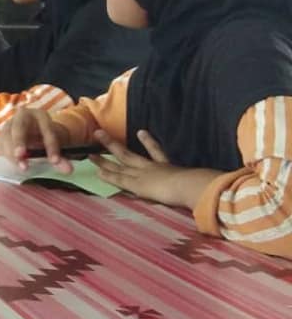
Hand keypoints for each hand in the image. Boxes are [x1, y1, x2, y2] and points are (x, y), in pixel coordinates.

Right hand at [0, 108, 72, 172]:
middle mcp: (22, 116)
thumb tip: (68, 170)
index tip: (54, 161)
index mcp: (40, 115)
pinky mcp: (1, 135)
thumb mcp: (55, 144)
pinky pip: (1, 145)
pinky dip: (6, 156)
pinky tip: (15, 164)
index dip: (51, 146)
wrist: (32, 131)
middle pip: (18, 127)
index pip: (46, 129)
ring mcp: (9, 125)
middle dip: (19, 141)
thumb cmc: (44, 137)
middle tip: (21, 155)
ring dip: (11, 153)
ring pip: (6, 137)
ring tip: (23, 167)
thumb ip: (61, 158)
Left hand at [88, 130, 218, 208]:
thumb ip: (211, 183)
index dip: (149, 143)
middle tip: (99, 133)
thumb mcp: (207, 182)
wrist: (196, 186)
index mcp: (170, 168)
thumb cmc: (204, 186)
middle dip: (114, 145)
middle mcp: (154, 168)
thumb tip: (229, 186)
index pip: (158, 153)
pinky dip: (108, 175)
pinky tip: (96, 171)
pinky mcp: (139, 184)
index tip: (141, 131)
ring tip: (89, 151)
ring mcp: (145, 174)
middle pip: (130, 153)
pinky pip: (119, 178)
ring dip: (104, 157)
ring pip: (119, 163)